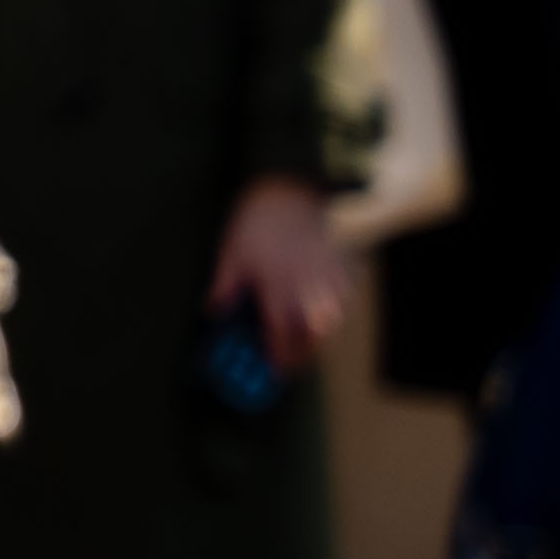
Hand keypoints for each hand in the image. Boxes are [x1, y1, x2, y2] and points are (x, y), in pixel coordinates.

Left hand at [212, 177, 347, 376]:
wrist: (296, 187)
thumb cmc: (261, 219)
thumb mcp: (232, 251)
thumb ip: (225, 285)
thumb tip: (214, 310)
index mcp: (278, 290)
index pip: (279, 337)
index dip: (277, 358)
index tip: (273, 371)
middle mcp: (309, 291)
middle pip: (311, 339)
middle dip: (300, 356)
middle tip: (289, 364)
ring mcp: (331, 282)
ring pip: (331, 324)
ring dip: (318, 339)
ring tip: (304, 344)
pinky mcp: (345, 269)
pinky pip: (344, 303)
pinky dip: (333, 315)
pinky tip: (323, 316)